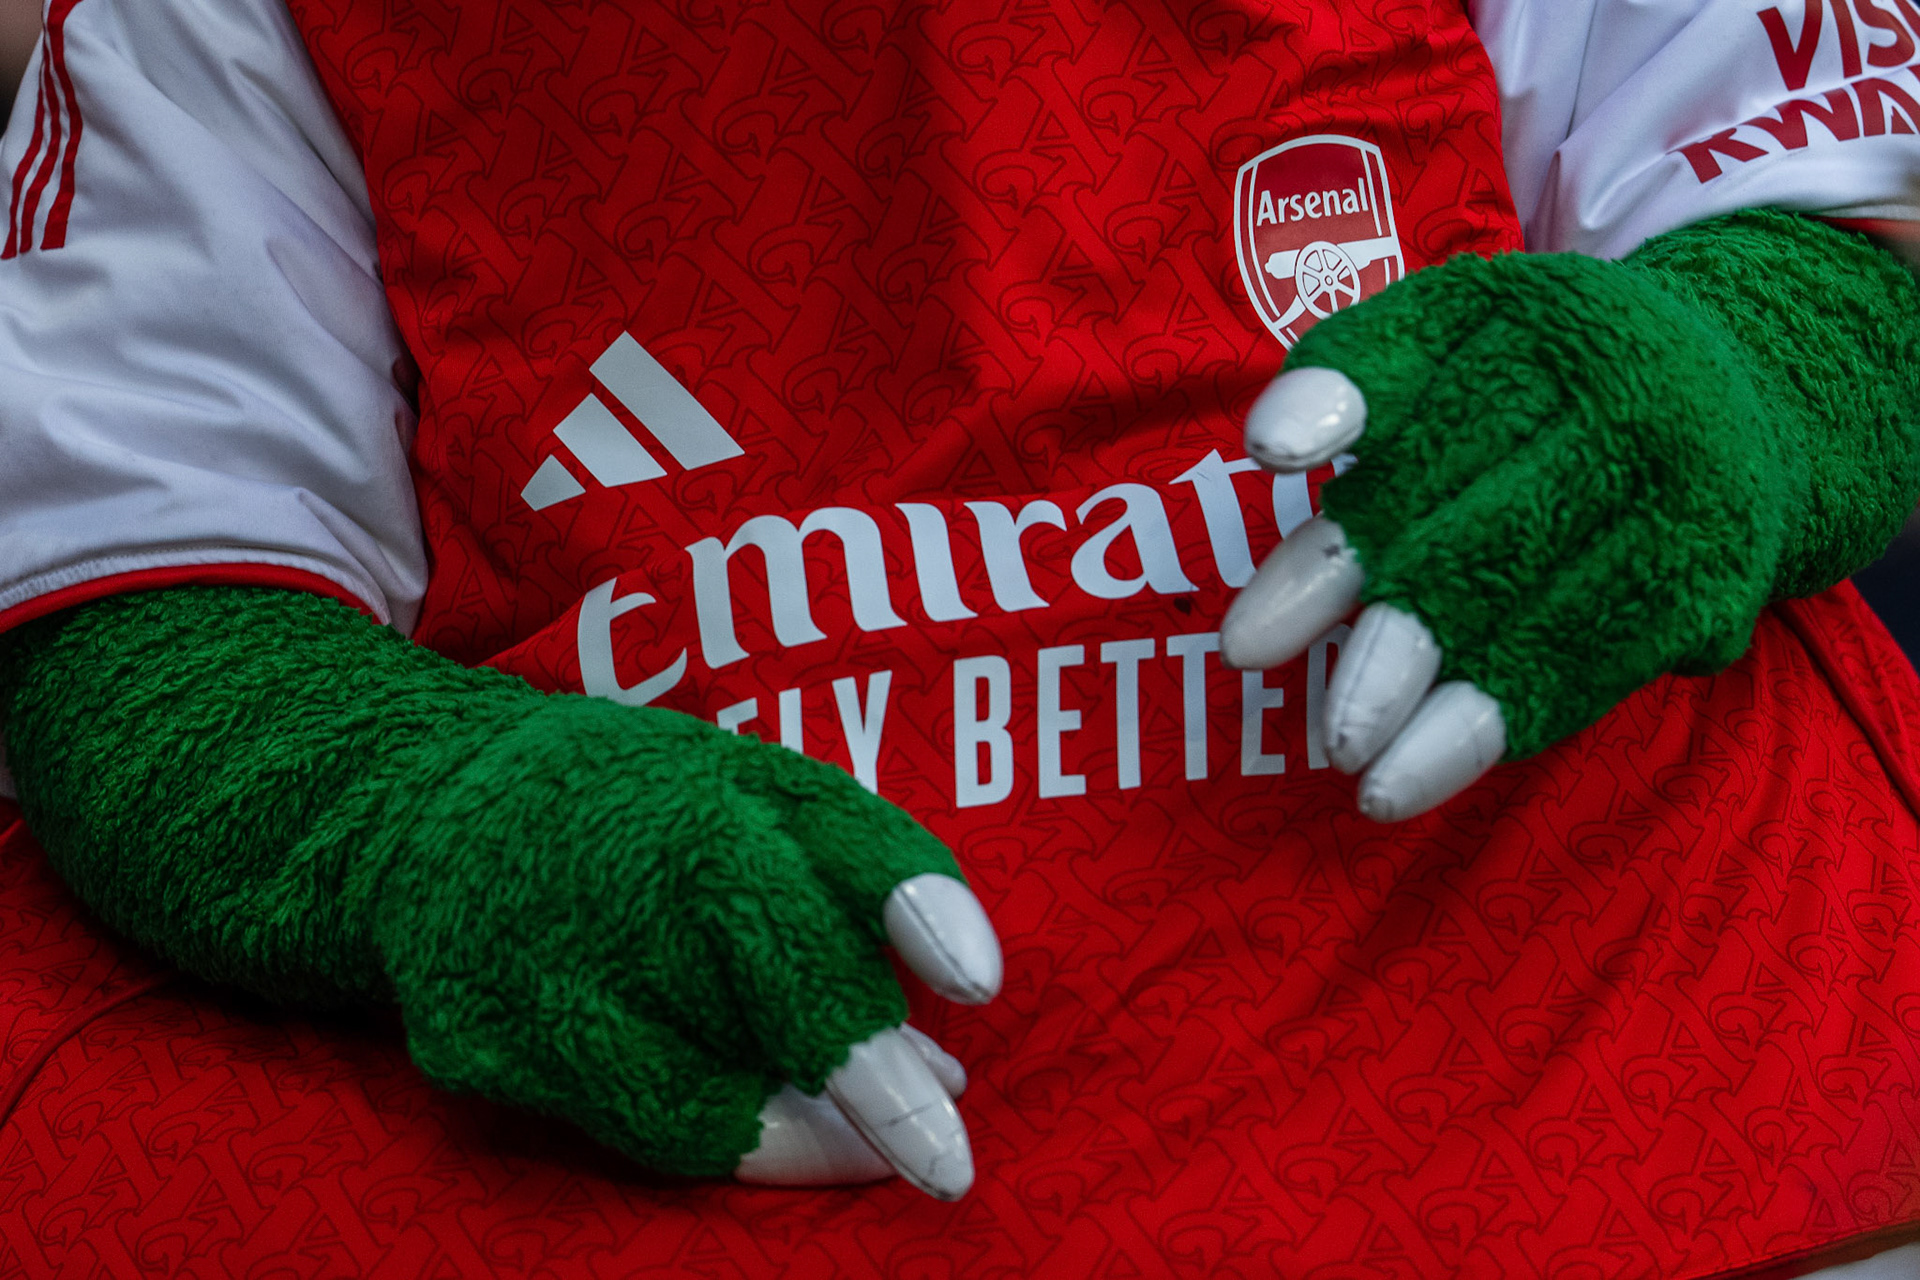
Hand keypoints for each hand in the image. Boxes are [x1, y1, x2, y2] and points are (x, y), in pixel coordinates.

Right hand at [367, 700, 1002, 1199]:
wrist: (436, 810)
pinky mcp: (484, 1052)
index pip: (823, 856)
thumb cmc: (649, 807)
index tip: (979, 985)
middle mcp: (614, 883)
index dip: (907, 913)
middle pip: (768, 993)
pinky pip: (637, 1129)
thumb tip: (950, 1043)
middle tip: (947, 1154)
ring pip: (704, 1102)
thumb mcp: (765, 793)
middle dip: (868, 1085)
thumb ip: (865, 887)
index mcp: (700, 804)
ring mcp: (537, 975)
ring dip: (806, 1133)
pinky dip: (724, 1136)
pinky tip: (769, 1117)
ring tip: (866, 1131)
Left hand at [1215, 218, 1909, 818]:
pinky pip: (1603, 666)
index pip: (1416, 450)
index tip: (1247, 641)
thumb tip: (1269, 445)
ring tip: (1372, 786)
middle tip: (1327, 737)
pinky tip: (1439, 768)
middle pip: (1489, 546)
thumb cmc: (1529, 378)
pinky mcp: (1715, 578)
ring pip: (1554, 626)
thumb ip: (1344, 375)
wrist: (1733, 389)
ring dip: (1459, 720)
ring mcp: (1685, 495)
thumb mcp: (1442, 335)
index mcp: (1536, 328)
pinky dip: (1519, 721)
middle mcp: (1625, 403)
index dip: (1332, 553)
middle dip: (1397, 647)